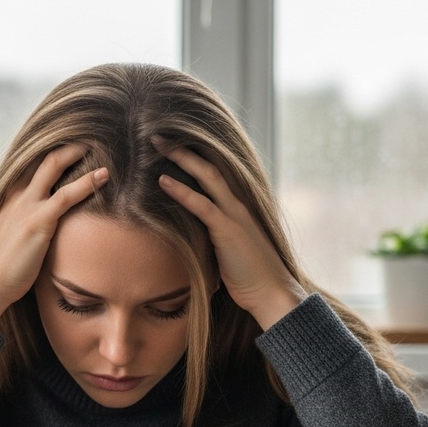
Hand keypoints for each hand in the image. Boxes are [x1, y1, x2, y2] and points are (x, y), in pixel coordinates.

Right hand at [0, 144, 108, 323]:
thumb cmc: (1, 267)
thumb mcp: (14, 237)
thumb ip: (29, 223)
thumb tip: (48, 226)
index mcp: (11, 196)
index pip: (33, 162)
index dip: (55, 150)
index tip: (77, 143)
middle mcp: (18, 194)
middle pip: (44, 156)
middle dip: (69, 142)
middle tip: (93, 133)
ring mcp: (27, 205)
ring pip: (54, 165)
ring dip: (79, 151)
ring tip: (103, 143)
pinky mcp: (38, 222)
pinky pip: (66, 195)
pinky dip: (87, 182)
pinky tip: (105, 176)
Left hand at [156, 142, 305, 329]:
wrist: (271, 293)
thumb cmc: (249, 276)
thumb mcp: (227, 250)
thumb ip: (212, 235)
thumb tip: (191, 233)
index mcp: (237, 207)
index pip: (215, 172)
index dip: (195, 156)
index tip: (172, 143)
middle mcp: (237, 204)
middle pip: (210, 165)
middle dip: (184, 147)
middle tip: (158, 134)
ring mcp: (234, 215)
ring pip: (207, 176)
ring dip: (181, 157)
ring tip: (157, 143)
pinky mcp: (227, 230)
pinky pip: (201, 205)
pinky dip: (180, 191)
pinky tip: (162, 180)